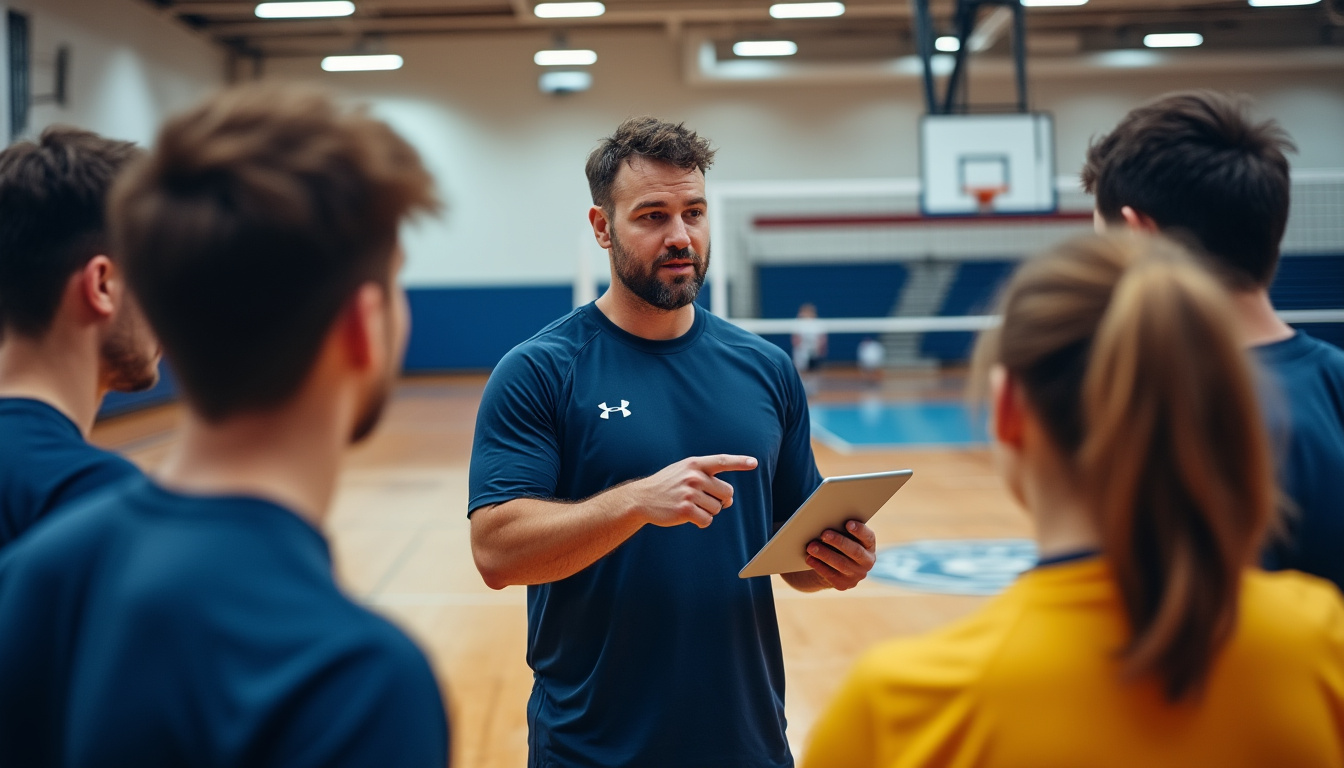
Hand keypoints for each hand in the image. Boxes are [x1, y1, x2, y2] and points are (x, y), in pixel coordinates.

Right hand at [626, 455, 757, 528]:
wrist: (642, 498)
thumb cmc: (668, 485)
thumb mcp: (684, 471)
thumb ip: (708, 479)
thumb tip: (729, 499)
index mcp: (694, 464)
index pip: (722, 461)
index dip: (739, 462)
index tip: (754, 463)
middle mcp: (693, 476)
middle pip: (727, 492)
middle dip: (720, 499)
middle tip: (703, 499)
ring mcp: (689, 493)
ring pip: (718, 508)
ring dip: (708, 511)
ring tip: (691, 506)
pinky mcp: (685, 510)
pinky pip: (707, 520)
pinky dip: (702, 522)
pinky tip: (689, 517)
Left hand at [804, 520, 876, 590]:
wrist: (834, 567)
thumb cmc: (839, 544)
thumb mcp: (845, 536)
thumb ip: (842, 529)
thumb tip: (827, 519)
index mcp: (869, 545)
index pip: (868, 537)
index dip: (859, 530)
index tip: (848, 523)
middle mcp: (867, 562)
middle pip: (855, 551)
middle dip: (839, 542)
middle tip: (824, 534)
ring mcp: (856, 575)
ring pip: (841, 564)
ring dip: (825, 554)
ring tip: (811, 546)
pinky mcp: (843, 584)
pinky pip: (831, 575)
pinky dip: (819, 566)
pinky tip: (810, 558)